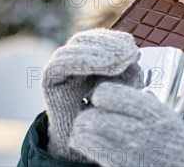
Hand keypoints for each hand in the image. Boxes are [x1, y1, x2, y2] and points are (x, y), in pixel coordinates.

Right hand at [42, 28, 143, 162]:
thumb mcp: (124, 90)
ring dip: (99, 51)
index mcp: (89, 60)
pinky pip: (60, 62)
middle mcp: (72, 61)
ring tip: (120, 61)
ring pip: (75, 47)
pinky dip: (83, 59)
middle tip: (129, 54)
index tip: (134, 50)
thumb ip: (130, 71)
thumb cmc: (108, 116)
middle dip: (110, 44)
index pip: (100, 40)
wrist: (87, 144)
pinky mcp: (49, 79)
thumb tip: (134, 52)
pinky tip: (104, 65)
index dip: (116, 40)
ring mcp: (59, 68)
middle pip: (87, 39)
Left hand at [69, 82, 183, 166]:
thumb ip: (150, 106)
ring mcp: (135, 151)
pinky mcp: (125, 166)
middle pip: (98, 116)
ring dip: (80, 131)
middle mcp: (145, 130)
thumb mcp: (172, 122)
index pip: (114, 94)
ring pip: (91, 132)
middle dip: (85, 117)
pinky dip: (83, 144)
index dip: (101, 96)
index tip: (99, 102)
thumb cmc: (175, 150)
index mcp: (156, 114)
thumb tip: (127, 92)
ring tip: (78, 132)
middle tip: (83, 120)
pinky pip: (95, 151)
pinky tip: (80, 143)